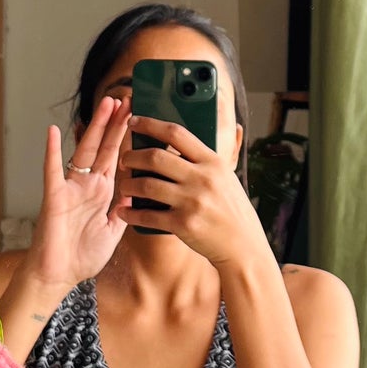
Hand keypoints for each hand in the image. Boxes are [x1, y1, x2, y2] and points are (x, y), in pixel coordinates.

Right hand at [23, 97, 128, 295]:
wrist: (57, 276)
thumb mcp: (112, 232)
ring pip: (84, 152)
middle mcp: (87, 185)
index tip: (139, 116)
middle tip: (128, 98)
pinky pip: (52, 171)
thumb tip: (138, 196)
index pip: (118, 157)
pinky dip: (52, 152)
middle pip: (104, 147)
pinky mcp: (54, 198)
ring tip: (107, 104)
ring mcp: (70, 189)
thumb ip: (124, 212)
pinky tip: (54, 132)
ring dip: (95, 128)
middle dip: (116, 123)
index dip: (128, 137)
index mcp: (102, 192)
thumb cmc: (80, 257)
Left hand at [117, 117, 269, 271]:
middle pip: (155, 157)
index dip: (150, 124)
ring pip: (147, 185)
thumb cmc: (231, 209)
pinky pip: (147, 215)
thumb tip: (176, 142)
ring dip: (128, 184)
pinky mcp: (183, 224)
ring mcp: (192, 201)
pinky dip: (131, 213)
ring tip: (124, 185)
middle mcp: (202, 178)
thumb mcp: (226, 177)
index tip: (134, 121)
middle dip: (132, 156)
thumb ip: (204, 161)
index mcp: (213, 162)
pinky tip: (123, 212)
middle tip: (124, 159)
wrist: (243, 246)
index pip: (176, 133)